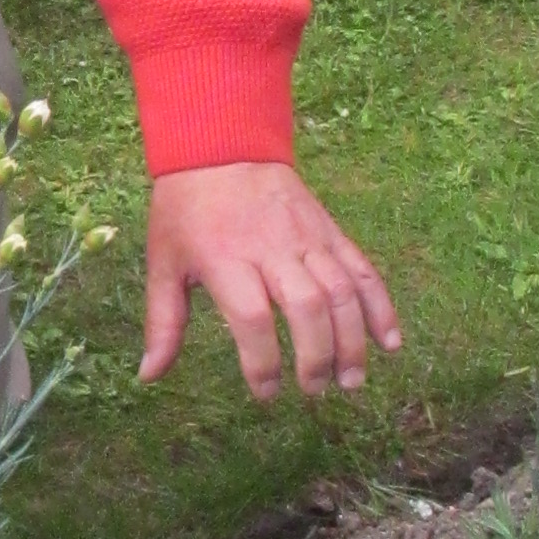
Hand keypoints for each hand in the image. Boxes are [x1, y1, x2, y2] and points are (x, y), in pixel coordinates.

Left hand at [143, 162, 401, 401]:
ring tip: (350, 381)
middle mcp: (273, 249)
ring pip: (342, 292)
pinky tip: (389, 342)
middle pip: (308, 308)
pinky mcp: (330, 231)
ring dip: (352, 341)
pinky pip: (363, 271)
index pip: (254, 318)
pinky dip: (381, 307)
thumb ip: (163, 322)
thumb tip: (149, 376)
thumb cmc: (186, 209)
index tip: (266, 392)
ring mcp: (308, 238)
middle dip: (316, 357)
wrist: (221, 146)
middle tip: (313, 390)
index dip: (263, 362)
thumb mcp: (163, 262)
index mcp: (226, 259)